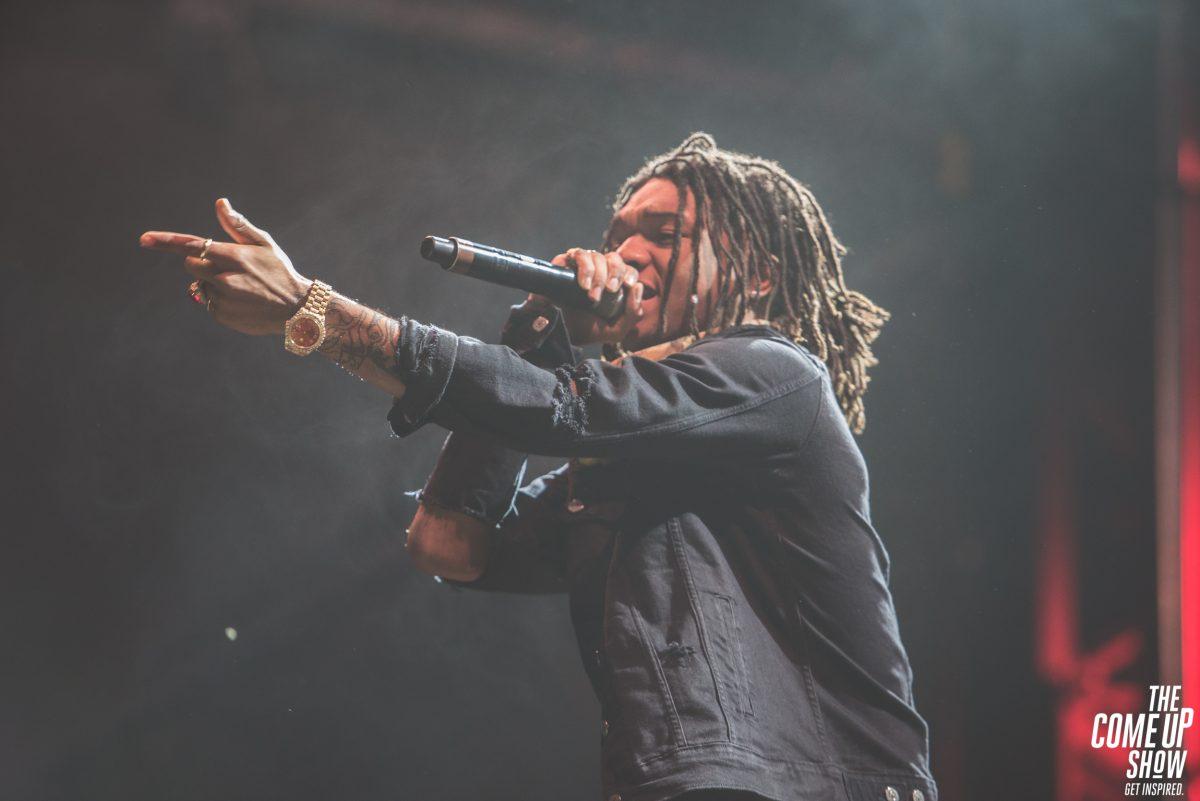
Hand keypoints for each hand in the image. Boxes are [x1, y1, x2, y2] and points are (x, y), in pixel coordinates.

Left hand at [140, 199, 311, 335]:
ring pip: (200, 286)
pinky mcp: (223, 316)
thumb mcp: (265, 245)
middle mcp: (226, 278)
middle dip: (202, 264)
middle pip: (191, 265)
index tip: (144, 239)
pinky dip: (220, 301)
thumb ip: (238, 225)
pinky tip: (242, 302)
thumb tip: (220, 203)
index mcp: (235, 257)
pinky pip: (208, 304)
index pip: (193, 246)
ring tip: (242, 289)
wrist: (297, 310)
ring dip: (213, 284)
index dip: (166, 241)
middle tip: (228, 268)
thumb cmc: (280, 272)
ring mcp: (223, 299)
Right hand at [539, 247, 644, 345]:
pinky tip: (584, 286)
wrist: (564, 332)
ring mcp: (584, 264)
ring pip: (597, 256)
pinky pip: (580, 254)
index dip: (629, 274)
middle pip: (615, 258)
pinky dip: (585, 269)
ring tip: (592, 297)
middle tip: (610, 290)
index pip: (628, 269)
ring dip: (598, 277)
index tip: (628, 286)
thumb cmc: (591, 329)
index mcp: (615, 282)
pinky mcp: (567, 261)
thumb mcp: (617, 330)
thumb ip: (633, 313)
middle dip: (615, 274)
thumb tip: (638, 287)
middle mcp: (601, 269)